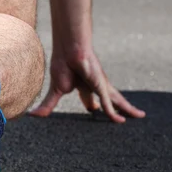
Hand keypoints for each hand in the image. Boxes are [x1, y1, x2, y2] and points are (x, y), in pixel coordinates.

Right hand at [30, 49, 144, 122]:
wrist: (69, 51)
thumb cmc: (62, 65)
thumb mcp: (55, 91)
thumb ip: (48, 105)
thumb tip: (32, 115)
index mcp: (83, 86)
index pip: (89, 98)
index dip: (91, 105)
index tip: (92, 111)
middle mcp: (95, 85)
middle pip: (108, 100)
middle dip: (114, 108)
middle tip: (121, 118)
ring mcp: (102, 86)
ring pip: (117, 100)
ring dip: (127, 108)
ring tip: (139, 116)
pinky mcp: (102, 86)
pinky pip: (109, 103)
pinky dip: (113, 112)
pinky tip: (119, 120)